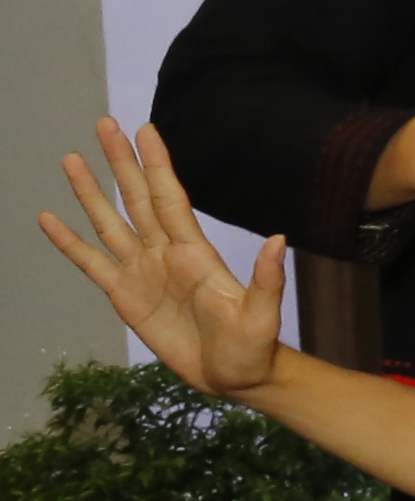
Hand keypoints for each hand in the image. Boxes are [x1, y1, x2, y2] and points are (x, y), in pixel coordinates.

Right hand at [40, 118, 289, 398]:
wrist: (234, 376)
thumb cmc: (253, 345)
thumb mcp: (262, 315)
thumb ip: (266, 279)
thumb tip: (280, 241)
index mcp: (194, 252)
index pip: (169, 198)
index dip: (156, 164)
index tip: (145, 128)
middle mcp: (165, 253)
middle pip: (136, 198)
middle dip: (120, 162)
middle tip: (104, 124)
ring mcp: (142, 271)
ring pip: (109, 222)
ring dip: (90, 192)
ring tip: (71, 159)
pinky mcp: (124, 295)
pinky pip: (91, 262)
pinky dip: (69, 242)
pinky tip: (49, 219)